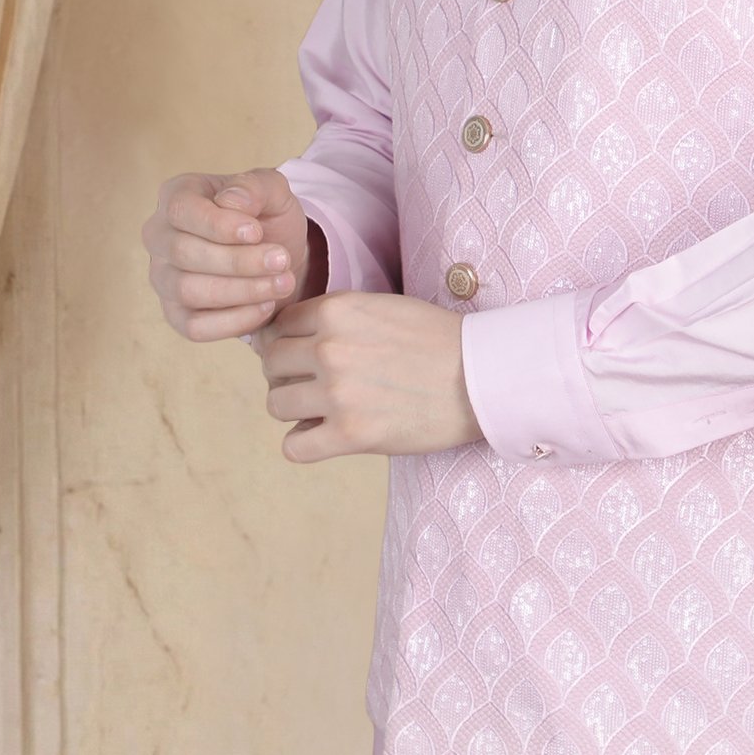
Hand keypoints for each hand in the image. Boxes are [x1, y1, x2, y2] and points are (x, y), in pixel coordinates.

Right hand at [142, 168, 311, 344]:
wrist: (276, 253)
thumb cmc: (265, 216)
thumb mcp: (272, 190)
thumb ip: (255, 186)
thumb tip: (231, 201)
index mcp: (176, 196)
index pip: (181, 209)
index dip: (219, 225)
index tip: (257, 232)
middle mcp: (159, 237)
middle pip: (184, 253)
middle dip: (238, 261)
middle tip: (282, 261)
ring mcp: (163, 278)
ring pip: (188, 290)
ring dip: (242, 290)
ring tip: (282, 283)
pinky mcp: (176, 314)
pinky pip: (194, 327)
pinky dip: (234, 321)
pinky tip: (266, 306)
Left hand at [259, 290, 486, 460]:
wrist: (481, 376)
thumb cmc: (438, 339)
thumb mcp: (384, 307)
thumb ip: (339, 317)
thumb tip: (291, 333)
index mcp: (337, 311)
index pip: (280, 325)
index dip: (288, 341)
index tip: (303, 355)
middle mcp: (329, 348)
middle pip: (271, 364)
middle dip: (286, 374)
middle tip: (311, 384)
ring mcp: (337, 393)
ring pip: (276, 404)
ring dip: (294, 409)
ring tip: (320, 411)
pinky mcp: (350, 434)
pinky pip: (294, 447)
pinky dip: (304, 444)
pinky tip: (325, 437)